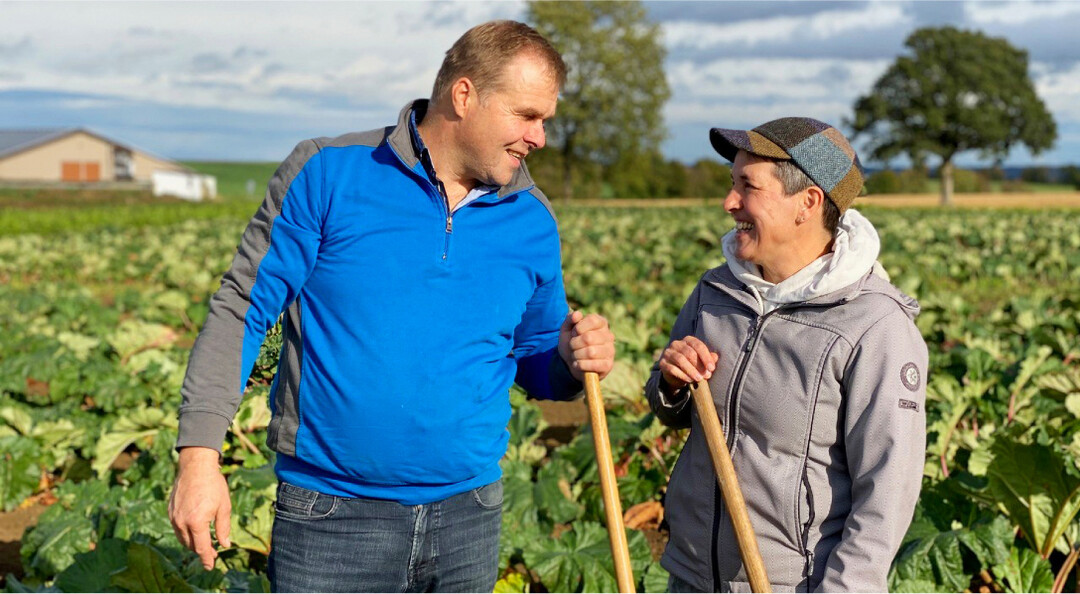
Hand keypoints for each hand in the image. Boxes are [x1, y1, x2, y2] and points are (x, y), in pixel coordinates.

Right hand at [169, 447, 231, 569]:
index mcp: (197, 522)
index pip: (201, 548)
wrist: (195, 467)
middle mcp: (182, 522)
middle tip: (213, 553)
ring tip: (204, 543)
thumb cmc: (213, 485)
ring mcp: (174, 517)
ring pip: (183, 538)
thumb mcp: (224, 506)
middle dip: (202, 551)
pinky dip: (186, 533)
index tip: (210, 566)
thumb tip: (225, 544)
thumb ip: (223, 527)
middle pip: (191, 545)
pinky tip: (195, 531)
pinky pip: (177, 529)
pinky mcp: (170, 511)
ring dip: (193, 543)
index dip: (207, 559)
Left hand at [558, 310, 615, 380]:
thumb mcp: (567, 329)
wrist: (571, 362)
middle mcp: (609, 336)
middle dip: (574, 344)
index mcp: (601, 323)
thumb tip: (577, 314)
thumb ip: (570, 319)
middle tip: (572, 346)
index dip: (578, 328)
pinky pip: (594, 365)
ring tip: (574, 355)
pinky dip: (581, 365)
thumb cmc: (572, 342)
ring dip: (576, 355)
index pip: (592, 320)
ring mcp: (610, 351)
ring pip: (591, 352)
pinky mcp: (608, 365)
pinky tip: (577, 364)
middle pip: (588, 338)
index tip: (574, 333)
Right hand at [659, 336, 718, 390]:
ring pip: (680, 360)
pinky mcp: (662, 363)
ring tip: (699, 379)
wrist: (676, 374)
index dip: (706, 357)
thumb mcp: (701, 361)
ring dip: (691, 370)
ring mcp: (668, 353)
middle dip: (699, 365)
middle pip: (689, 353)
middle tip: (706, 375)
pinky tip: (689, 380)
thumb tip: (715, 357)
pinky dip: (683, 375)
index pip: (698, 345)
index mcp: (688, 340)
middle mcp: (676, 344)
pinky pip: (672, 369)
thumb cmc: (692, 365)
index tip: (712, 368)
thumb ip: (708, 358)